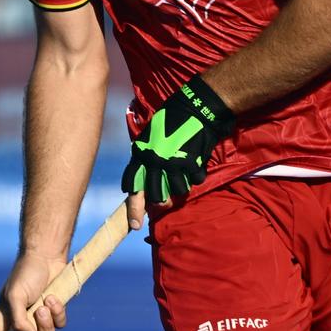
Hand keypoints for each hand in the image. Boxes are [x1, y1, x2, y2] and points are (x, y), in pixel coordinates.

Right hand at [0, 251, 68, 330]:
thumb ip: (19, 319)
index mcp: (2, 325)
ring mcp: (38, 326)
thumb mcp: (16, 295)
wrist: (46, 257)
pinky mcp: (54, 319)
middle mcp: (19, 330)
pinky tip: (53, 297)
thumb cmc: (25, 274)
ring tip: (43, 306)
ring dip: (46, 326)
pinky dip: (57, 313)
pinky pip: (59, 327)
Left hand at [122, 73, 235, 205]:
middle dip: (160, 203)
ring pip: (176, 191)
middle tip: (165, 204)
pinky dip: (197, 176)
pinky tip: (197, 165)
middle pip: (154, 196)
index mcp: (140, 154)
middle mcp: (153, 161)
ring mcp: (172, 163)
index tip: (135, 223)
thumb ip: (146, 157)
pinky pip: (194, 181)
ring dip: (181, 187)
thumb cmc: (172, 119)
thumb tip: (146, 178)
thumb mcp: (151, 136)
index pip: (133, 186)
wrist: (196, 107)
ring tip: (184, 175)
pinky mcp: (190, 162)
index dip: (133, 208)